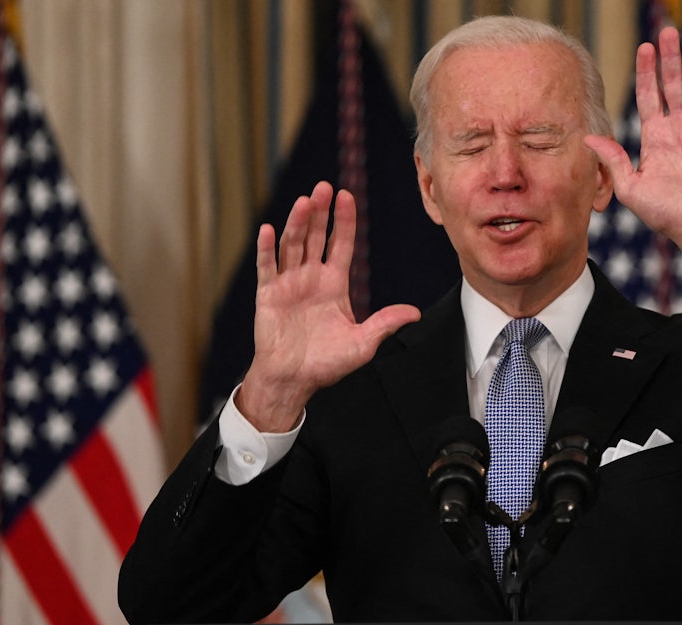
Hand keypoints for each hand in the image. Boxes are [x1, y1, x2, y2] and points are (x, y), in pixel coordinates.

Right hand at [236, 181, 420, 431]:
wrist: (294, 380)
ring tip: (303, 201)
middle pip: (315, 237)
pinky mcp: (268, 295)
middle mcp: (311, 278)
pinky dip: (267, 249)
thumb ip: (384, 324)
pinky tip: (268, 229)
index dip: (344, 220)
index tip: (346, 196)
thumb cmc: (326, 364)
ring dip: (297, 223)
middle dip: (319, 212)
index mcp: (333, 284)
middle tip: (323, 188)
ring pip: (292, 245)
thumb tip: (414, 314)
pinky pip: (267, 268)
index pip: (341, 244)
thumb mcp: (363, 343)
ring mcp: (288, 284)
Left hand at [584, 27, 681, 257]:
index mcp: (655, 137)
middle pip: (673, 86)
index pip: (649, 96)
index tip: (644, 49)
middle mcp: (677, 130)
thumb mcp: (630, 187)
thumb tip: (587, 138)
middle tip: (666, 32)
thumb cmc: (663, 212)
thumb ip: (612, 160)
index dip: (646, 72)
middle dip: (669, 60)